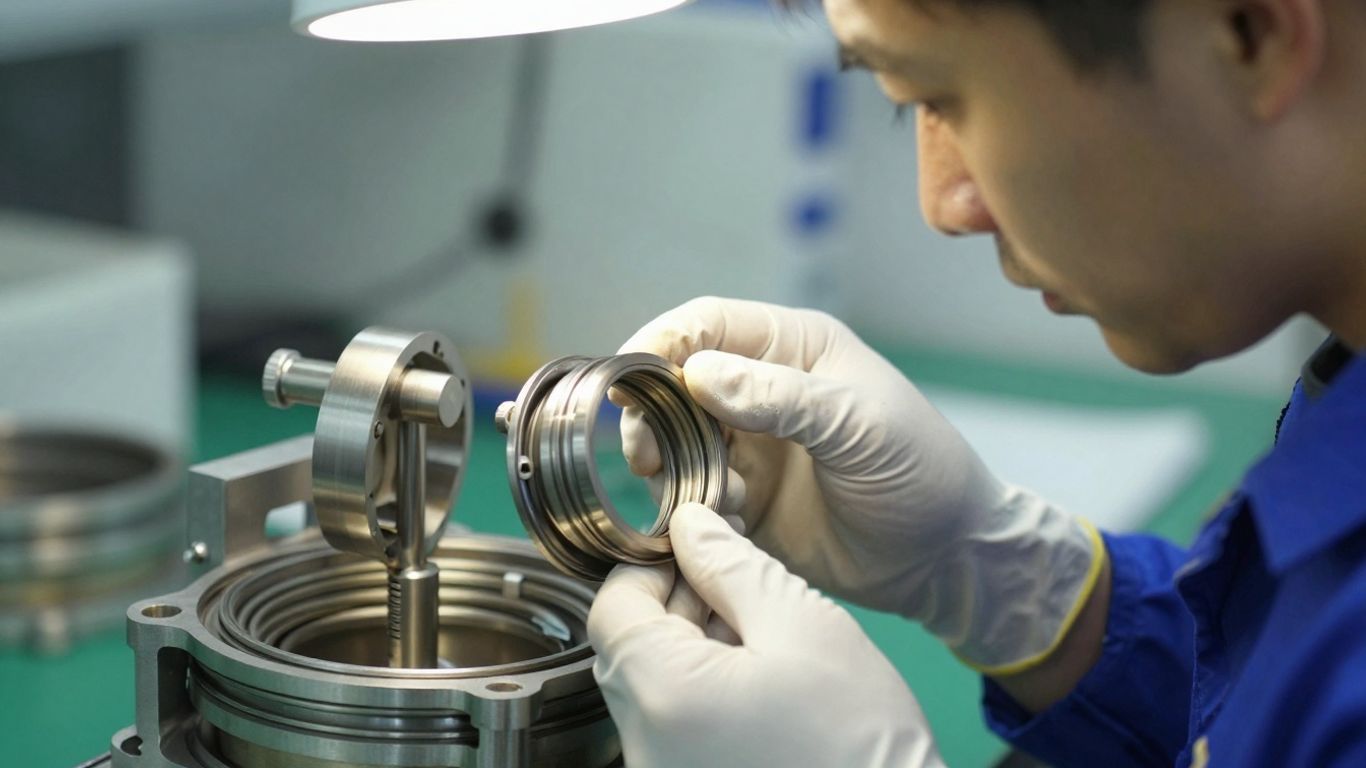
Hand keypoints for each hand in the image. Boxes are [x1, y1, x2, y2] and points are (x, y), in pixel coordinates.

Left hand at [588, 502, 944, 767]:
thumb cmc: (860, 740)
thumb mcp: (803, 627)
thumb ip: (733, 567)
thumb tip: (690, 526)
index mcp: (663, 694)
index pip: (612, 607)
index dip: (651, 564)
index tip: (698, 547)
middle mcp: (645, 743)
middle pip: (629, 646)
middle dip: (677, 598)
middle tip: (735, 573)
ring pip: (652, 683)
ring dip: (692, 641)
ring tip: (757, 623)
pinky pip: (673, 722)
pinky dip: (703, 685)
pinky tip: (757, 671)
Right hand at [619, 297, 1101, 670]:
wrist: (945, 559)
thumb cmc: (919, 474)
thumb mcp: (858, 426)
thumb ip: (781, 398)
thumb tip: (698, 373)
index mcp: (793, 348)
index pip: (706, 324)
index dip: (659, 344)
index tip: (626, 380)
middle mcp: (761, 389)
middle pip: (675, 383)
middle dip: (653, 416)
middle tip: (648, 457)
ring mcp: (749, 445)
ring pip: (675, 441)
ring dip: (669, 466)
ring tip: (686, 496)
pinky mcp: (742, 500)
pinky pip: (691, 494)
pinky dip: (689, 508)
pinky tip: (716, 525)